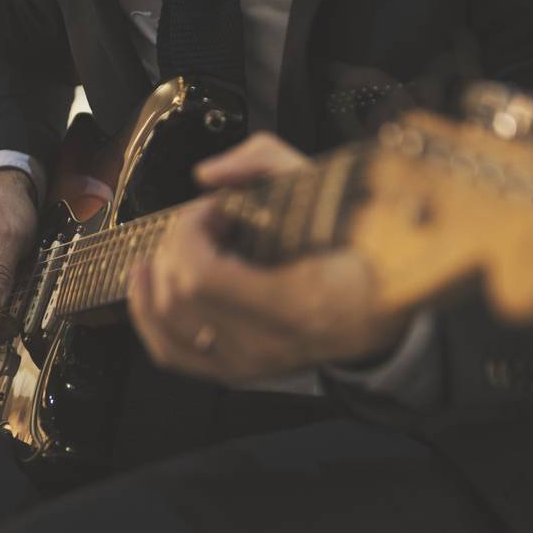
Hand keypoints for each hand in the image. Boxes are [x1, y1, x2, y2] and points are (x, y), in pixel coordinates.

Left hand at [128, 133, 410, 384]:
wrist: (385, 309)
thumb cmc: (357, 249)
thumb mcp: (328, 189)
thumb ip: (264, 160)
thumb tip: (208, 175)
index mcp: (295, 303)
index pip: (202, 275)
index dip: (191, 229)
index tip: (213, 208)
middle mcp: (268, 343)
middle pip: (179, 293)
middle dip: (178, 242)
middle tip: (206, 221)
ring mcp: (251, 364)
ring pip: (166, 322)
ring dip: (161, 272)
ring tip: (181, 245)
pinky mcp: (237, 371)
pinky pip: (171, 352)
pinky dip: (147, 314)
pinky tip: (147, 280)